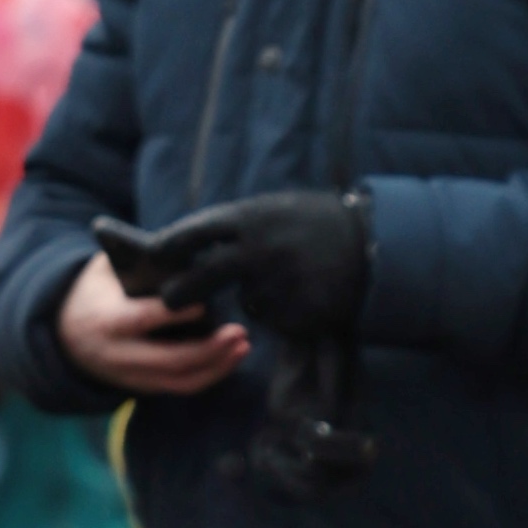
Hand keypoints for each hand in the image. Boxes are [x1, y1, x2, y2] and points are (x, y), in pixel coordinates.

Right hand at [54, 253, 250, 401]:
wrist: (62, 333)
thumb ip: (136, 262)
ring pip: (179, 380)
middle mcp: (116, 355)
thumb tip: (181, 251)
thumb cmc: (94, 290)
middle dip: (208, 350)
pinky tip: (230, 358)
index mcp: (104, 320)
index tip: (204, 305)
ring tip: (242, 346)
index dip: (173, 315)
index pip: (141, 320)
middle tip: (239, 332)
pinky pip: (180, 387)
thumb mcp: (105, 269)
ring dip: (216, 367)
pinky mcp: (141, 387)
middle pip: (169, 360)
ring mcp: (129, 377)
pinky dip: (209, 375)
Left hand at [161, 189, 373, 339]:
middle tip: (170, 300)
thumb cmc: (314, 222)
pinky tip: (305, 293)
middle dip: (181, 291)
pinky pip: (276, 318)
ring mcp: (281, 283)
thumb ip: (234, 228)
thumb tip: (186, 246)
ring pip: (247, 301)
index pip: (193, 234)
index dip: (168, 248)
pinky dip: (283, 311)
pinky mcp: (300, 312)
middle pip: (203, 276)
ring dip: (256, 296)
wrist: (374, 241)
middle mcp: (260, 250)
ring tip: (287, 277)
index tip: (153, 257)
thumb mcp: (273, 209)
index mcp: (250, 218)